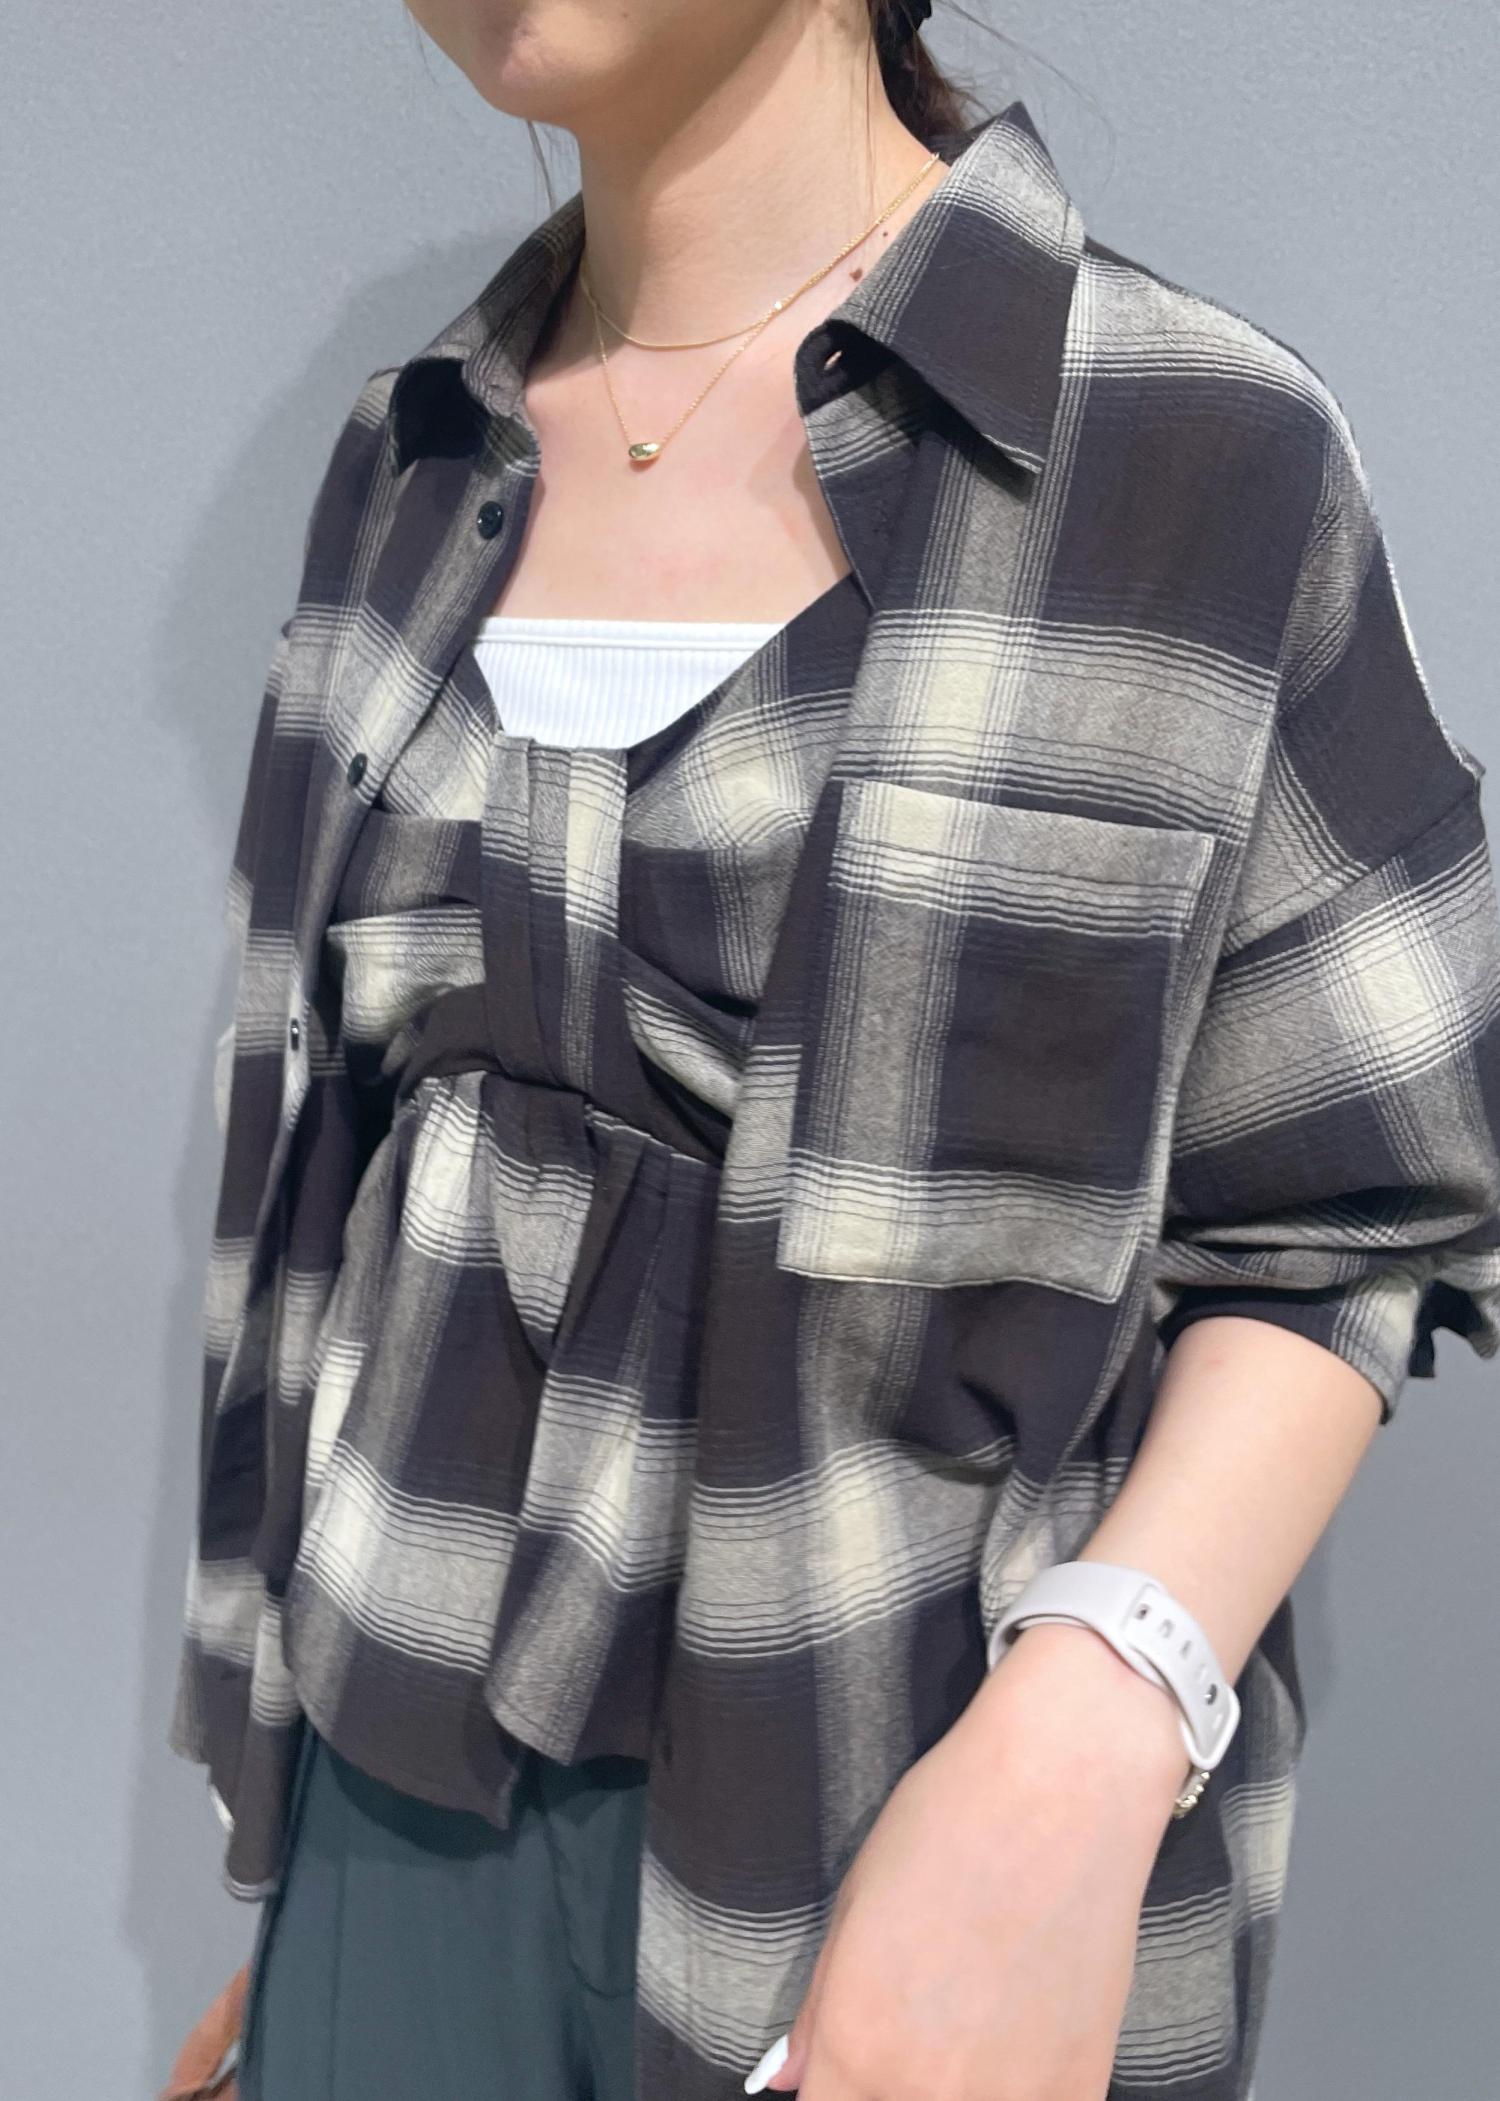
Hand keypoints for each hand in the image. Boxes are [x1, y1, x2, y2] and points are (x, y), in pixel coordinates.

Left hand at [748, 1623, 1190, 2100]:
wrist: (1065, 1785)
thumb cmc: (950, 1820)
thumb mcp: (855, 1901)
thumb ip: (820, 2008)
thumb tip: (787, 2078)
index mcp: (856, 2044)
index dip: (829, 2091)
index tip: (846, 2070)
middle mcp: (926, 2091)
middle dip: (886, 2086)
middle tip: (914, 2028)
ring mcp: (1009, 2099)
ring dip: (955, 2089)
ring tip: (969, 2025)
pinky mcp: (1080, 2089)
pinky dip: (1018, 2089)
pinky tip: (1019, 2040)